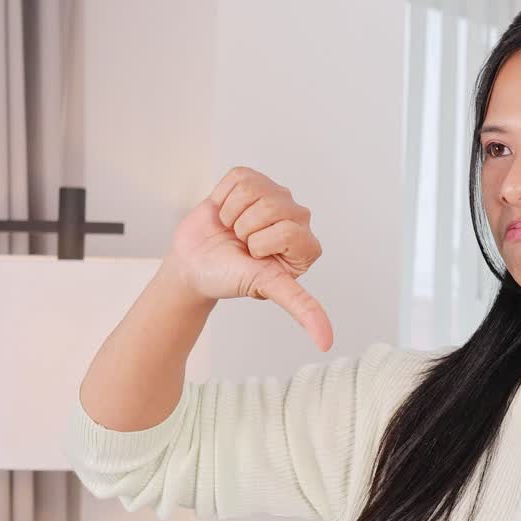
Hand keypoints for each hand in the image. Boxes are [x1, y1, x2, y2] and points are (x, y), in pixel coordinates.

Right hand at [164, 166, 332, 350]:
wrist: (194, 265)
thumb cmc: (229, 277)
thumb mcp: (268, 287)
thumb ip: (301, 307)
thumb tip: (326, 343)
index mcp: (307, 244)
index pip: (288, 230)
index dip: (260, 244)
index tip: (254, 257)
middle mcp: (297, 218)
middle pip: (271, 206)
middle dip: (245, 228)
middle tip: (241, 243)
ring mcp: (274, 196)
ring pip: (253, 189)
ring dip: (233, 213)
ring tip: (233, 229)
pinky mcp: (251, 181)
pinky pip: (238, 178)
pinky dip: (223, 197)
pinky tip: (226, 213)